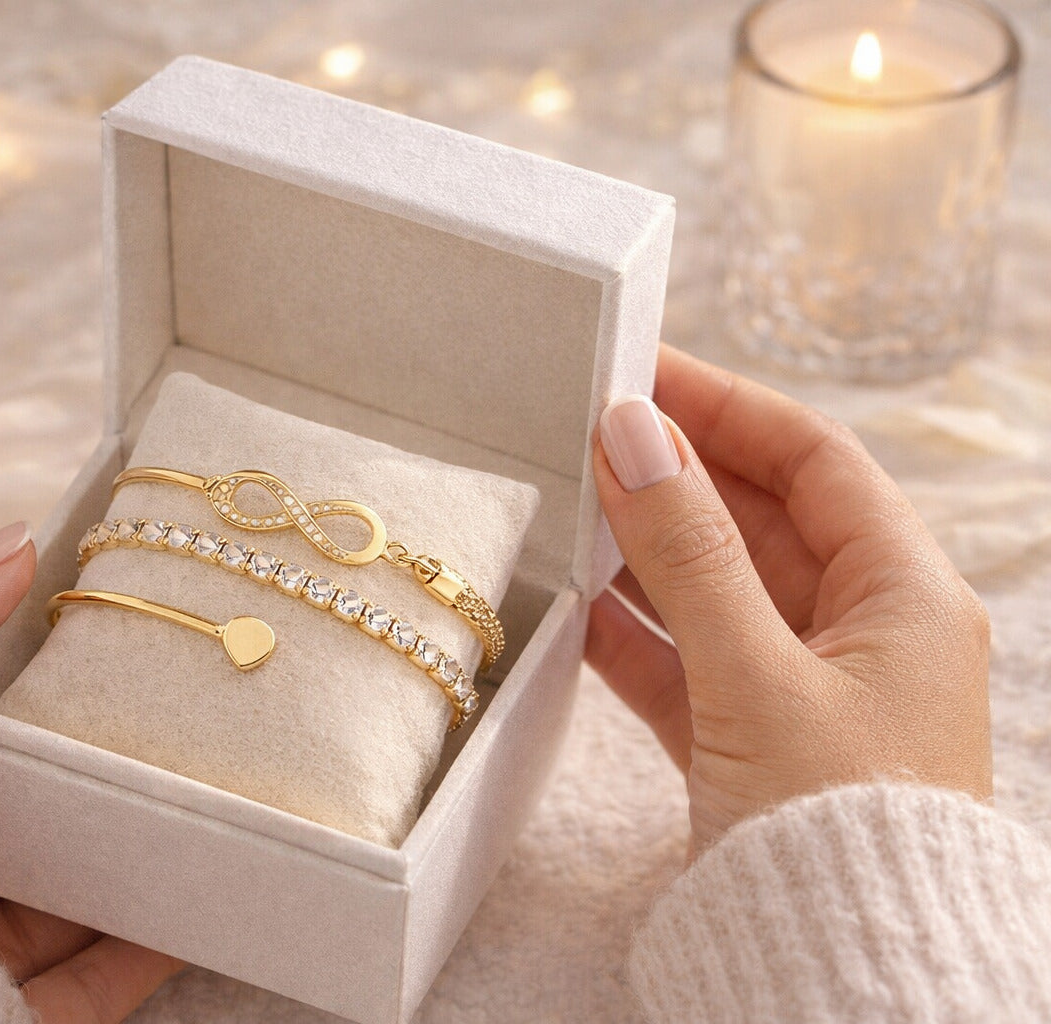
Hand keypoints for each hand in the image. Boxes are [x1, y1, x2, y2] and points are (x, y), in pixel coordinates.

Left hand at [0, 521, 182, 1021]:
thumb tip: (14, 540)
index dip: (47, 667)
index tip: (127, 620)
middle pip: (39, 805)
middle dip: (110, 762)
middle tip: (196, 708)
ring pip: (79, 892)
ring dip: (147, 851)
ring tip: (220, 796)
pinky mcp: (4, 1017)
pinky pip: (97, 981)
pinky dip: (155, 943)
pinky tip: (210, 894)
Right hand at [587, 345, 992, 853]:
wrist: (842, 975)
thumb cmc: (833, 824)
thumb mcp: (757, 674)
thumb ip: (689, 551)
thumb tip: (635, 432)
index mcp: (902, 594)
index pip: (814, 460)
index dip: (728, 405)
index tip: (641, 369)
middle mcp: (861, 631)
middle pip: (759, 518)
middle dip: (674, 474)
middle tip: (583, 430)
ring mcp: (803, 688)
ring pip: (714, 589)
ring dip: (643, 550)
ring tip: (566, 504)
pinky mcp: (751, 743)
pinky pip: (685, 663)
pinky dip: (631, 634)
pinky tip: (570, 606)